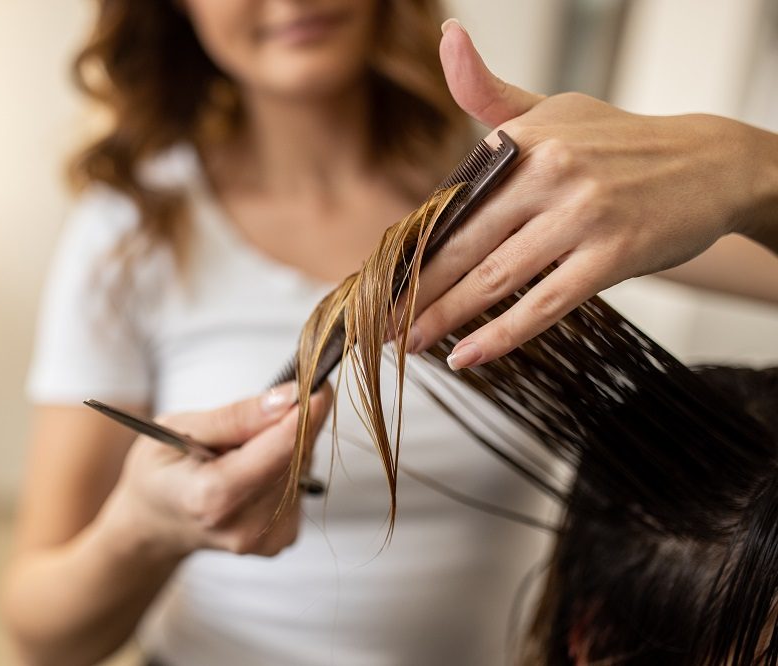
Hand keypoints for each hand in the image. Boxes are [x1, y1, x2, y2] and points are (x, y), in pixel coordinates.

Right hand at [100, 383, 332, 558]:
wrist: (154, 524)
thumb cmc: (160, 470)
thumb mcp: (177, 427)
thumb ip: (235, 416)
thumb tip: (288, 397)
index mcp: (212, 497)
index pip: (280, 449)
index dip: (306, 411)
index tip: (317, 379)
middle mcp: (244, 526)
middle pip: (296, 458)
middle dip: (294, 421)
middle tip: (277, 397)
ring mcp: (265, 541)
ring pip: (302, 470)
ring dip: (287, 444)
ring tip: (243, 445)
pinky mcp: (281, 541)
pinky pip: (299, 486)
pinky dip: (285, 466)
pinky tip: (253, 468)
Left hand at [410, 19, 777, 368]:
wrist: (711, 162)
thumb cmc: (620, 142)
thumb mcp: (555, 108)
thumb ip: (490, 92)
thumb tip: (447, 39)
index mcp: (524, 140)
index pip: (450, 203)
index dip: (412, 247)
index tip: (381, 280)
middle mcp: (548, 172)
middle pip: (462, 244)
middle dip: (415, 290)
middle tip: (382, 323)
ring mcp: (581, 215)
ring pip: (495, 278)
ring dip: (446, 317)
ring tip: (412, 342)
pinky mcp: (613, 255)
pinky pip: (545, 305)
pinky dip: (503, 335)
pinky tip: (469, 356)